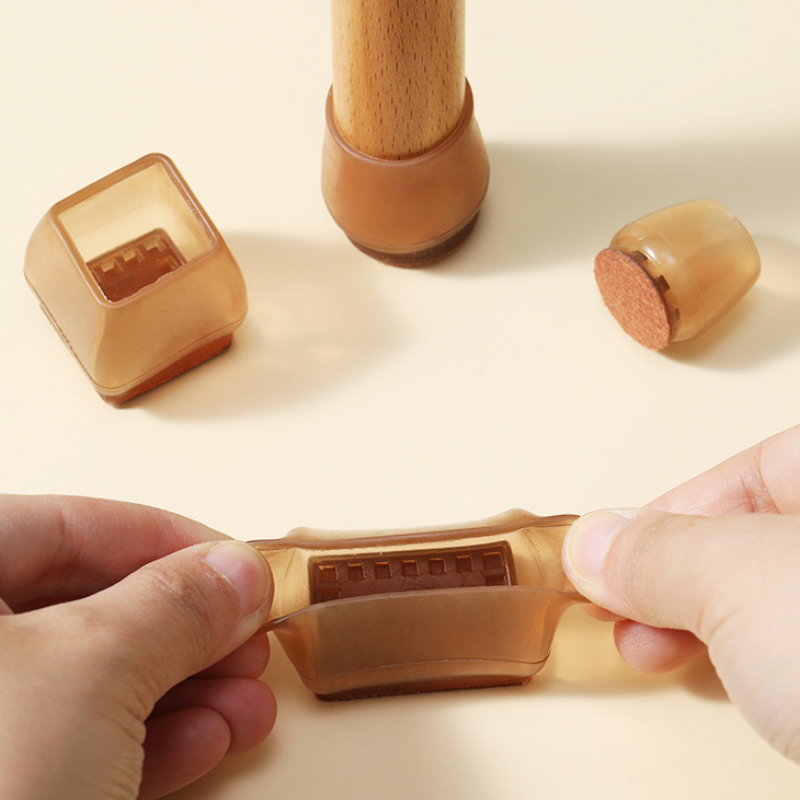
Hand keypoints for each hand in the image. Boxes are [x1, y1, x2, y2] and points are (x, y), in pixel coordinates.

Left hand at [0, 494, 276, 799]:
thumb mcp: (92, 670)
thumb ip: (175, 603)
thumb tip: (236, 571)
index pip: (66, 525)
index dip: (166, 538)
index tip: (237, 561)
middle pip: (88, 606)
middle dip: (186, 625)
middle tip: (248, 632)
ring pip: (93, 681)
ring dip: (186, 686)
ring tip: (248, 696)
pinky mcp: (4, 789)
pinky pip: (82, 745)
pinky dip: (154, 741)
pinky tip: (210, 739)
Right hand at [562, 423, 799, 761]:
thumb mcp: (744, 584)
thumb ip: (659, 553)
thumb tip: (594, 544)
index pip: (756, 467)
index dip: (674, 506)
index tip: (615, 549)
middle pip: (752, 533)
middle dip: (675, 574)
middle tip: (625, 602)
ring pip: (765, 597)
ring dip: (694, 622)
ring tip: (649, 649)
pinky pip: (782, 647)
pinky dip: (738, 659)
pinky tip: (708, 677)